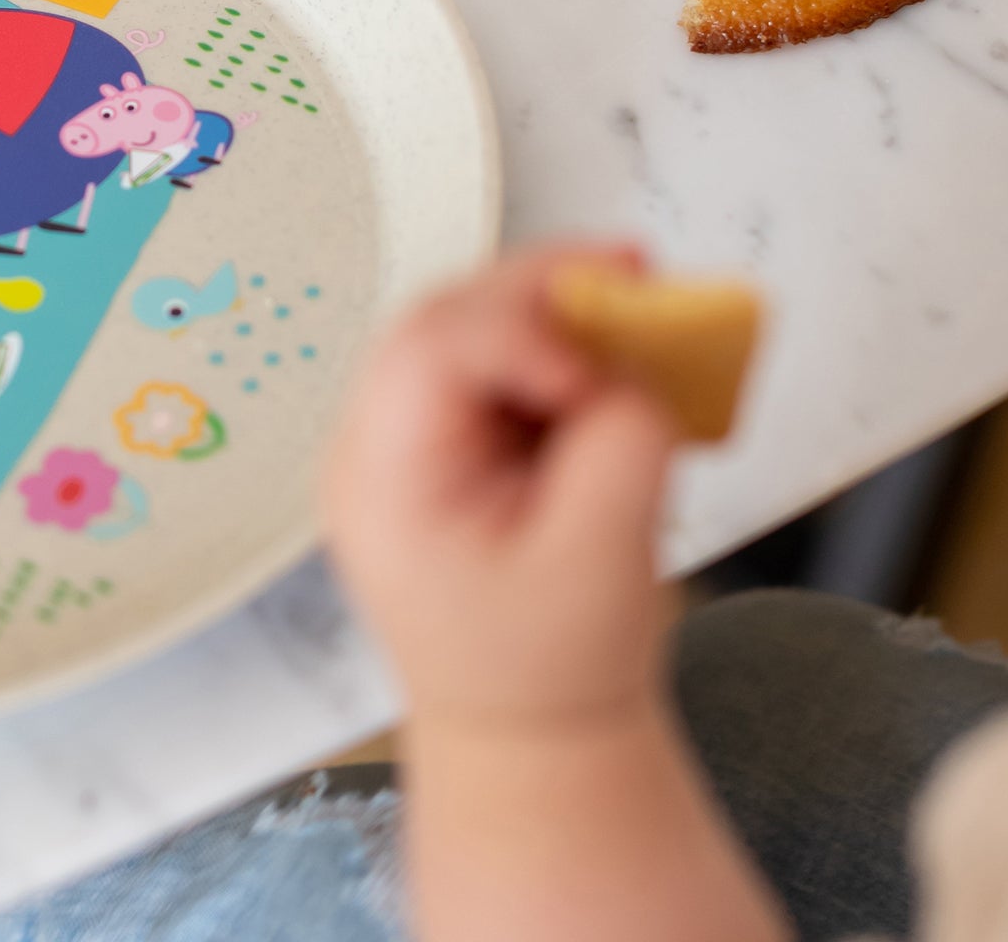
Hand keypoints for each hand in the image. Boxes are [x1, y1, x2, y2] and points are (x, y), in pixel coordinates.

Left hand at [323, 241, 677, 739]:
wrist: (530, 737)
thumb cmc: (549, 673)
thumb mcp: (602, 562)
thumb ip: (623, 448)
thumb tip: (634, 370)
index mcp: (383, 484)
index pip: (425, 356)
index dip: (514, 331)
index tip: (593, 365)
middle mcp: (373, 450)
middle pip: (442, 323)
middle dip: (539, 290)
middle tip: (631, 271)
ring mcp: (404, 442)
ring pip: (468, 330)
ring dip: (550, 310)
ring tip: (634, 296)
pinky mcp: (447, 440)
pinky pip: (491, 363)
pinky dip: (553, 347)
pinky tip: (611, 350)